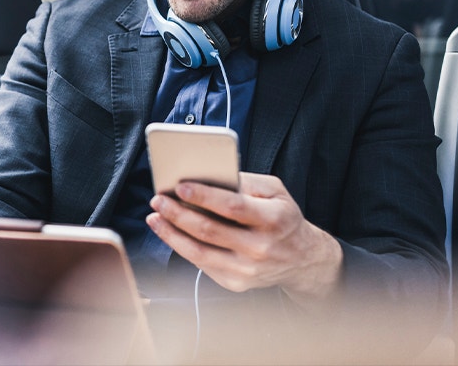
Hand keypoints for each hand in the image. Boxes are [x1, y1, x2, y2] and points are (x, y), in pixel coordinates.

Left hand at [146, 171, 342, 302]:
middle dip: (178, 213)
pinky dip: (181, 247)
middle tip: (158, 199)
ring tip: (154, 216)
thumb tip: (208, 175)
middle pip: (210, 230)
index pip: (233, 207)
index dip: (204, 196)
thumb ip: (244, 180)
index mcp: (273, 219)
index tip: (179, 186)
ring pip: (200, 252)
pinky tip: (168, 232)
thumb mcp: (275, 191)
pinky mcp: (237, 283)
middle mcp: (261, 247)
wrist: (302, 259)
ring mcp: (248, 269)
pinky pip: (202, 264)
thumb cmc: (282, 216)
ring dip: (171, 233)